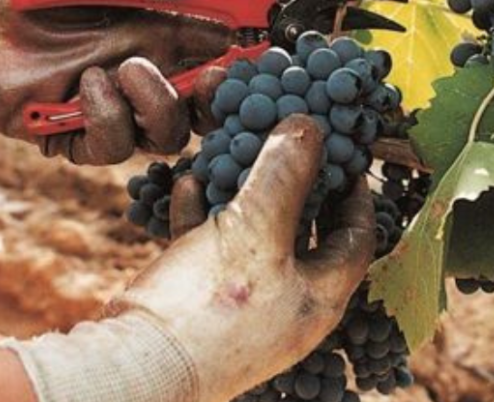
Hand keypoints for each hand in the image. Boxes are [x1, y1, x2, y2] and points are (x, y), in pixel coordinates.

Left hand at [0, 0, 228, 163]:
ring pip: (169, 133)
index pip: (216, 54)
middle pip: (204, 105)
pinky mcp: (80, 138)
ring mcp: (116, 111)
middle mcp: (145, 77)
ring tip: (127, 67)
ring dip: (159, 102)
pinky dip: (110, 116)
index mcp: (160, 37)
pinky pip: (115, 147)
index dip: (240, 55)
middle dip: (217, 95)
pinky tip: (87, 84)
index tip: (253, 46)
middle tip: (211, 74)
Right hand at [112, 115, 375, 399]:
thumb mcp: (257, 229)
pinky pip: (211, 250)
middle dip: (296, 186)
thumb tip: (310, 127)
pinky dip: (204, 215)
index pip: (358, 238)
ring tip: (238, 155)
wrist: (135, 365)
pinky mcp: (201, 304)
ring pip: (254, 237)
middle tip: (292, 149)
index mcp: (320, 296)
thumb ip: (286, 175)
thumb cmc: (211, 306)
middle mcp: (289, 305)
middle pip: (304, 233)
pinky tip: (189, 183)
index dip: (357, 195)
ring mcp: (244, 307)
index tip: (348, 158)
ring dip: (245, 194)